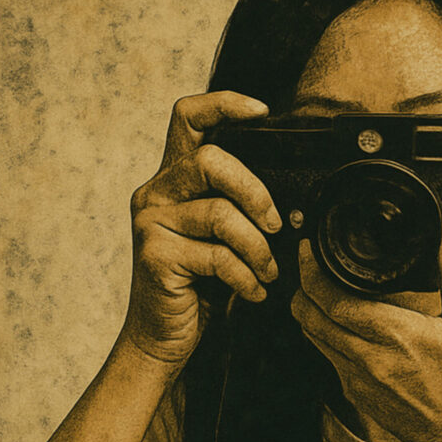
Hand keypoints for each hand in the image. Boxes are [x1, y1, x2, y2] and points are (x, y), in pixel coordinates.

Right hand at [120, 91, 281, 364]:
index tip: (261, 112)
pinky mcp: (155, 256)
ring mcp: (151, 223)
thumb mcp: (221, 238)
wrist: (162, 337)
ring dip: (257, 248)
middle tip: (275, 225)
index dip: (224, 104)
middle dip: (255, 192)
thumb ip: (238, 208)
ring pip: (220, 213)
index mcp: (173, 179)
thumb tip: (291, 200)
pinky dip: (245, 277)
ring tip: (267, 271)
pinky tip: (252, 292)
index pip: (188, 118)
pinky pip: (217, 256)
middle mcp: (155, 193)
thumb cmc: (199, 284)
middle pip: (210, 160)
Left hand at [290, 210, 441, 441]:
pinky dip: (322, 332)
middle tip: (306, 262)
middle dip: (301, 285)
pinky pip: (325, 355)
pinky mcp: (352, 392)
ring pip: (310, 336)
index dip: (311, 273)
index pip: (333, 300)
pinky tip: (336, 319)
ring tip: (316, 286)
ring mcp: (355, 378)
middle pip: (310, 316)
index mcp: (395, 334)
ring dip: (307, 309)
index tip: (308, 250)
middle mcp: (368, 357)